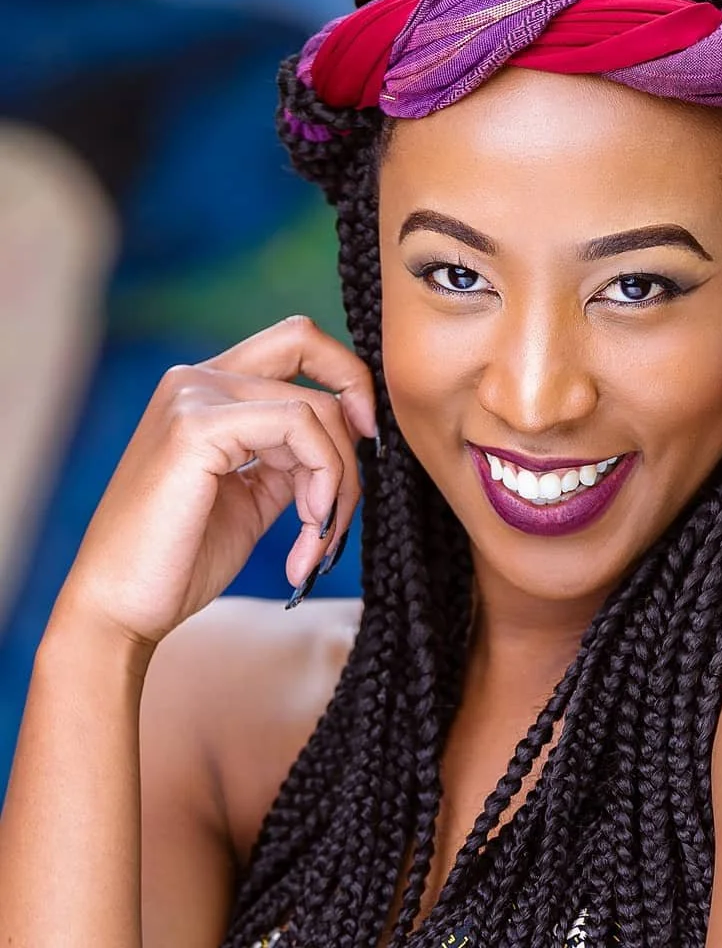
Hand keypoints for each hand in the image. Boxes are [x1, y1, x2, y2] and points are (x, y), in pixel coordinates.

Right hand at [54, 315, 376, 648]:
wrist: (122, 610)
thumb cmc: (183, 558)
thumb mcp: (256, 493)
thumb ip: (294, 455)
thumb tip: (356, 430)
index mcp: (208, 390)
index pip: (297, 341)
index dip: (347, 376)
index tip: (369, 436)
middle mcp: (196, 379)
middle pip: (313, 357)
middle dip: (353, 430)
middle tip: (348, 500)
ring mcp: (192, 396)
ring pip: (316, 409)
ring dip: (339, 484)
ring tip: (319, 543)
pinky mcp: (197, 426)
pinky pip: (298, 427)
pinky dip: (323, 482)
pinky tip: (308, 536)